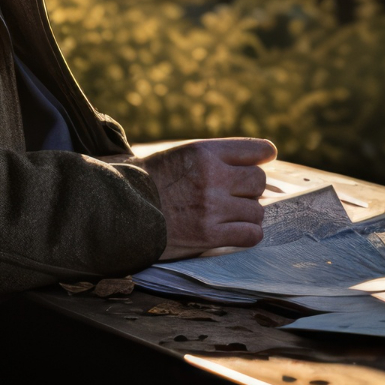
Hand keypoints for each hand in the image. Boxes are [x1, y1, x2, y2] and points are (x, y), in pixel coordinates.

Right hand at [142, 139, 276, 259]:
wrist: (119, 210)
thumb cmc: (149, 182)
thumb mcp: (178, 156)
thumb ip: (212, 158)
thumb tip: (255, 162)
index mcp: (202, 152)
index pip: (255, 150)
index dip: (263, 155)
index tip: (265, 159)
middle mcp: (211, 177)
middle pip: (258, 181)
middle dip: (251, 188)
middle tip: (236, 194)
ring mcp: (211, 208)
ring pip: (257, 210)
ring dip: (248, 213)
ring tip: (231, 215)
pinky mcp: (208, 235)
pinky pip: (250, 235)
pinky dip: (247, 234)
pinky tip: (236, 231)